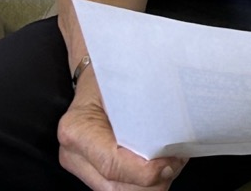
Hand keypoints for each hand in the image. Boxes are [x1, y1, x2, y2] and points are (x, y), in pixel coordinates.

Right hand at [57, 68, 185, 190]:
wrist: (96, 72)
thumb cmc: (113, 73)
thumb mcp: (127, 82)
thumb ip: (143, 110)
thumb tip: (171, 138)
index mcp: (77, 128)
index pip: (112, 164)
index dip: (146, 171)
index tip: (172, 161)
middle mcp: (72, 153)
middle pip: (118, 188)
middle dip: (154, 180)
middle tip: (177, 159)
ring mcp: (80, 166)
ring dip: (151, 183)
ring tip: (170, 159)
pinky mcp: (91, 172)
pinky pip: (120, 187)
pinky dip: (144, 182)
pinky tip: (159, 164)